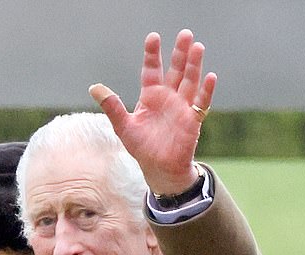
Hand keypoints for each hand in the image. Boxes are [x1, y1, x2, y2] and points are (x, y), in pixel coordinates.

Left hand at [89, 29, 216, 195]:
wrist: (159, 170)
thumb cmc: (142, 148)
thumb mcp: (124, 127)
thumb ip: (112, 106)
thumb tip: (94, 88)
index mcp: (150, 96)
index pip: (152, 70)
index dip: (152, 54)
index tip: (153, 38)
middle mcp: (168, 98)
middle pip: (175, 70)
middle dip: (180, 53)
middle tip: (185, 33)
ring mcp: (182, 108)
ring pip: (190, 81)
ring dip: (194, 66)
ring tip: (197, 47)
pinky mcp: (192, 121)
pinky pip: (201, 103)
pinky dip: (206, 91)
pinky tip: (210, 77)